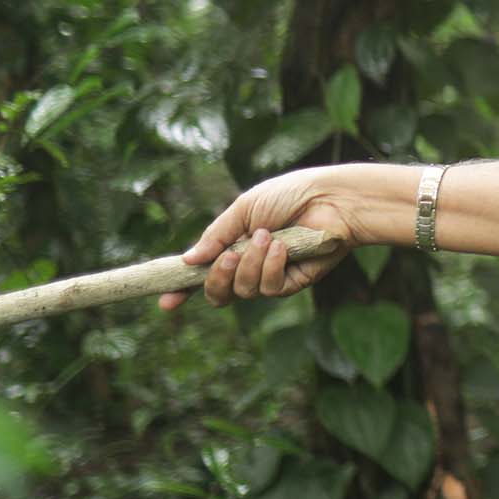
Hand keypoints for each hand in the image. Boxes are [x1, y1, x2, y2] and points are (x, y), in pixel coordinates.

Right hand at [161, 167, 364, 310]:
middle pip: (219, 293)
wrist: (331, 198)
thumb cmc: (290, 196)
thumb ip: (216, 235)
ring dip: (251, 265)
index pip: (202, 274)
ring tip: (267, 238)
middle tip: (230, 256)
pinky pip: (270, 289)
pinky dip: (272, 267)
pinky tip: (283, 247)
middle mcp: (249, 265)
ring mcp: (271, 276)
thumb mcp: (244, 209)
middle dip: (217, 278)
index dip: (183, 290)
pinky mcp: (293, 283)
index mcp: (233, 245)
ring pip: (243, 291)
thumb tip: (187, 261)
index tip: (167, 302)